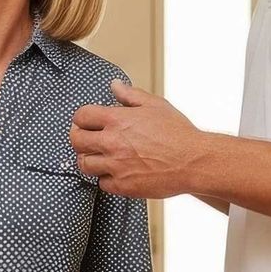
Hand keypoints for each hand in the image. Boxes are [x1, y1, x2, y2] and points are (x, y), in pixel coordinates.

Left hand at [69, 78, 209, 198]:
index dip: (81, 118)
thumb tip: (115, 85)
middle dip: (79, 138)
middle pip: (76, 141)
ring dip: (90, 159)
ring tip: (99, 157)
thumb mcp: (155, 105)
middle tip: (86, 140)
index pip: (81, 116)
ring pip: (85, 164)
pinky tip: (115, 172)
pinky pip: (102, 183)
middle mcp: (112, 142)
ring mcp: (116, 165)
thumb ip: (130, 95)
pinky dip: (105, 178)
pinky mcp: (123, 185)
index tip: (85, 122)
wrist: (193, 161)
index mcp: (117, 120)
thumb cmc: (178, 133)